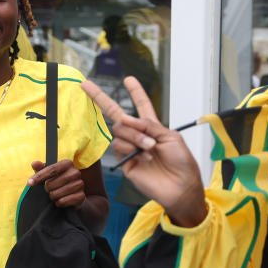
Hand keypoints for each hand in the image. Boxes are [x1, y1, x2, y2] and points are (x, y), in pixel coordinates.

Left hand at [29, 159, 84, 208]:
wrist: (75, 196)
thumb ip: (41, 168)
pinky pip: (63, 201)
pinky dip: (59, 203)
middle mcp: (76, 172)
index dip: (39, 176)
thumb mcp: (49, 174)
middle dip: (47, 189)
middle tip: (50, 190)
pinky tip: (60, 201)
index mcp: (68, 164)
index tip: (29, 183)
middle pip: (51, 183)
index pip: (51, 169)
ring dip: (52, 197)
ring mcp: (80, 184)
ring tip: (55, 195)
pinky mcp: (81, 196)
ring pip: (56, 193)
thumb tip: (34, 163)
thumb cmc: (59, 182)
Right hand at [81, 76, 205, 226]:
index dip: (136, 93)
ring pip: (119, 130)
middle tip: (86, 85)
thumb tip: (127, 119)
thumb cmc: (182, 163)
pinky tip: (143, 154)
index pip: (141, 106)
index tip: (129, 79)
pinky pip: (118, 147)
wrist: (181, 187)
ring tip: (150, 147)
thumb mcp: (171, 137)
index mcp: (153, 128)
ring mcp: (130, 149)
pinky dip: (130, 146)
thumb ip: (150, 126)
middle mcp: (139, 136)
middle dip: (100, 98)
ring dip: (134, 135)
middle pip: (116, 114)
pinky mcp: (125, 162)